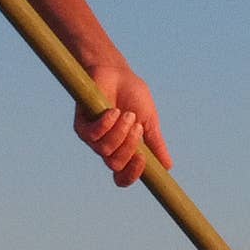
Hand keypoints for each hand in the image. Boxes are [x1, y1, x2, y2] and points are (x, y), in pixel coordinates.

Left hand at [76, 67, 172, 187]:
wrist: (116, 72)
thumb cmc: (132, 95)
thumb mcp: (149, 120)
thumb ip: (155, 143)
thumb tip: (168, 167)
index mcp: (123, 150)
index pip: (123, 177)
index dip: (132, 174)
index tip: (143, 158)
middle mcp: (106, 148)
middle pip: (116, 165)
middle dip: (130, 146)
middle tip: (136, 125)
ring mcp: (92, 139)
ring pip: (105, 150)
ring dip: (120, 131)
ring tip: (125, 113)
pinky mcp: (81, 126)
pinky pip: (93, 135)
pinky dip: (106, 124)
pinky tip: (112, 111)